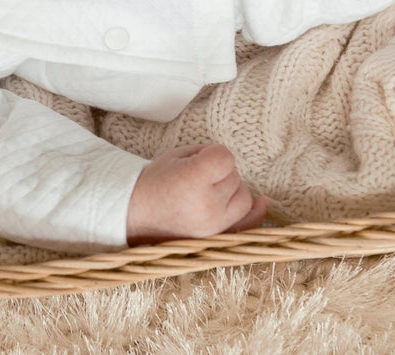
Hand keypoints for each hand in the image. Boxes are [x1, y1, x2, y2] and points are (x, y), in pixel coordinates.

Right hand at [126, 144, 267, 244]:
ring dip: (230, 192)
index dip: (215, 154)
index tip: (200, 159)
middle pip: (236, 178)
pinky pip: (248, 225)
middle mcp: (206, 206)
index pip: (226, 158)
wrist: (133, 215)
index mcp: (192, 180)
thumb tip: (236, 167)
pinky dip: (255, 213)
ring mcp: (213, 227)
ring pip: (244, 198)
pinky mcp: (216, 239)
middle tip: (195, 179)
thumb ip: (208, 155)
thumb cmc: (155, 181)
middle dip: (221, 174)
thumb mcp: (177, 156)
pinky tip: (261, 202)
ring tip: (204, 193)